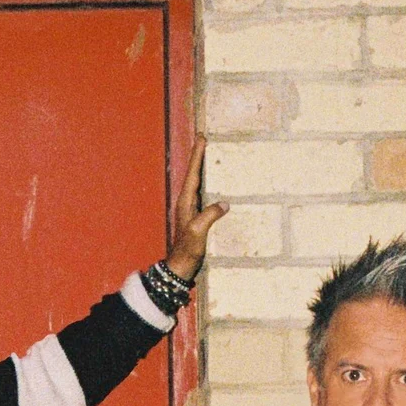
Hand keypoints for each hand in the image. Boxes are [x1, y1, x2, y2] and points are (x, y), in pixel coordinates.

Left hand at [164, 132, 228, 281]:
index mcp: (186, 202)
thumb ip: (210, 215)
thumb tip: (224, 204)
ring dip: (204, 169)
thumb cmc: (187, 249)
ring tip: (211, 156)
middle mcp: (187, 202)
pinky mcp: (197, 217)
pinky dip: (210, 184)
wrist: (181, 267)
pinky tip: (217, 185)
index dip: (197, 155)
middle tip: (204, 140)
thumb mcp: (198, 231)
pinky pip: (204, 195)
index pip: (193, 173)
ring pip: (198, 183)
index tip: (202, 138)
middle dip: (199, 157)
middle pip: (194, 174)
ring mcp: (192, 209)